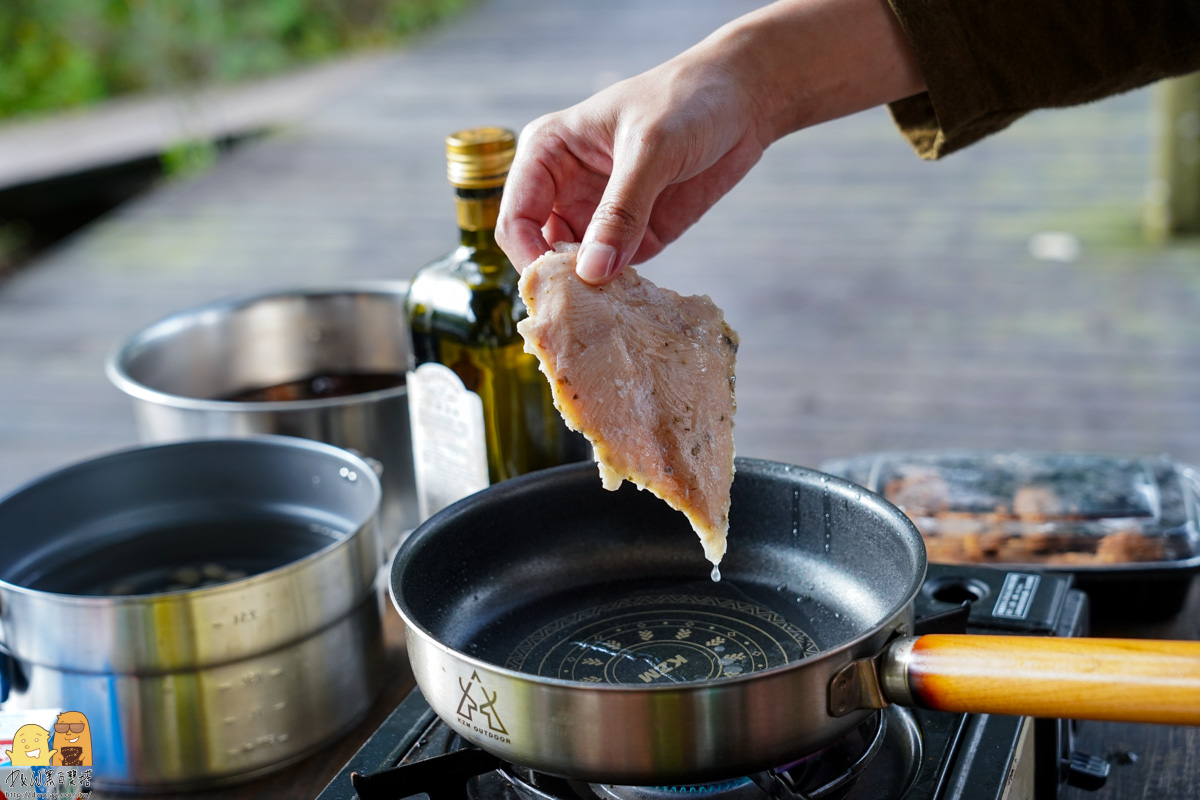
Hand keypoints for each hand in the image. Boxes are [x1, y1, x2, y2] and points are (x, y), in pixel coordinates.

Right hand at [496, 0, 924, 284]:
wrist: (744, 100)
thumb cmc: (688, 101)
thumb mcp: (652, 149)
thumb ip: (622, 210)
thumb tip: (592, 272)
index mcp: (546, 154)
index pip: (516, 218)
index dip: (529, 256)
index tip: (560, 287)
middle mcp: (563, 189)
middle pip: (539, 252)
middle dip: (558, 284)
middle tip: (583, 315)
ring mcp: (597, 216)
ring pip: (575, 271)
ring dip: (589, 295)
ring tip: (609, 319)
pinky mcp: (633, 237)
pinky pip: (614, 276)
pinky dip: (619, 295)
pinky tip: (632, 311)